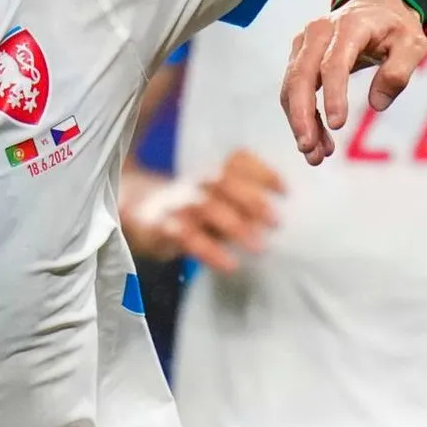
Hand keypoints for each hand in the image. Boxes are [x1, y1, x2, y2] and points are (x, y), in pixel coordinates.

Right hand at [123, 151, 282, 270]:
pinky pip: (186, 237)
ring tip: (260, 247)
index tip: (286, 190)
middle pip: (225, 182)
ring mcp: (179, 203)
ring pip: (207, 207)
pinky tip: (230, 265)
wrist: (141, 213)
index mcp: (215, 172)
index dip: (263, 172)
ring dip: (236, 226)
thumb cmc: (194, 210)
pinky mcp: (162, 226)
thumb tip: (281, 220)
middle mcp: (197, 183)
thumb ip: (244, 206)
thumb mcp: (219, 202)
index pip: (238, 161)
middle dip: (254, 200)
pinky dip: (210, 251)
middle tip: (278, 223)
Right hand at [282, 0, 426, 164]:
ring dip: (300, 123)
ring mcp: (305, 43)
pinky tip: (317, 142)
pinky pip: (293, 89)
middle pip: (301, 74)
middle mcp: (319, 31)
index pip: (334, 62)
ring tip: (317, 156)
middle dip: (302, 115)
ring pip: (292, 86)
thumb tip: (378, 104)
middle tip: (311, 149)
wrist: (376, 7)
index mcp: (350, 25)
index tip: (337, 125)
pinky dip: (301, 117)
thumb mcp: (413, 44)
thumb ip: (399, 71)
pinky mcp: (299, 56)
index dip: (333, 94)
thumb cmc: (396, 28)